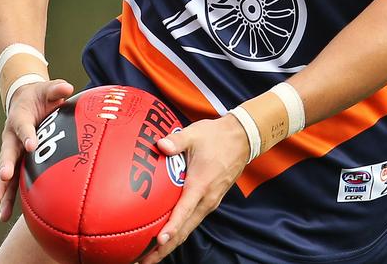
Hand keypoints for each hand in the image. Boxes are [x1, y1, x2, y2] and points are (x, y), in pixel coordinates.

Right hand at [0, 78, 73, 220]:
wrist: (25, 101)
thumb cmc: (40, 96)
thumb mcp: (48, 89)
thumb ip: (56, 88)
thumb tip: (67, 87)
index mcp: (20, 117)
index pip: (23, 126)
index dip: (27, 134)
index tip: (32, 145)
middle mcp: (12, 137)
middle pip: (7, 152)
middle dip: (6, 165)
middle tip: (4, 176)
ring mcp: (13, 152)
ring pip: (6, 172)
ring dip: (2, 187)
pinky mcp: (17, 164)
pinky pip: (13, 182)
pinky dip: (9, 198)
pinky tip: (5, 217)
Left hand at [138, 113, 249, 263]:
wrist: (243, 138)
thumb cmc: (217, 136)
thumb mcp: (195, 134)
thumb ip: (177, 141)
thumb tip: (160, 145)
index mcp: (200, 185)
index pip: (184, 211)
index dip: (171, 227)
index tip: (158, 240)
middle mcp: (206, 200)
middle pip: (184, 230)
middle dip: (164, 248)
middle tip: (144, 260)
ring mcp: (210, 202)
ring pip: (189, 228)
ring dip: (171, 243)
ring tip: (151, 255)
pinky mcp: (211, 200)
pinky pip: (193, 220)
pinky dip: (179, 231)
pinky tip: (167, 235)